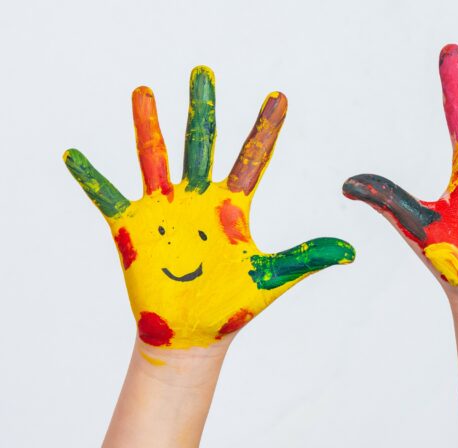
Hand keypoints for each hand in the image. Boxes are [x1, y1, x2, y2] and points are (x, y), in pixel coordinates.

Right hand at [65, 66, 354, 348]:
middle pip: (201, 143)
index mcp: (233, 207)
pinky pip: (107, 197)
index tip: (279, 97)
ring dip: (148, 125)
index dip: (265, 128)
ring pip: (155, 158)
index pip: (253, 158)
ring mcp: (164, 211)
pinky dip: (91, 177)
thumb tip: (352, 251)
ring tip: (144, 91)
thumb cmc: (233, 306)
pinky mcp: (133, 228)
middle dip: (202, 108)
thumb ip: (309, 257)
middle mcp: (198, 199)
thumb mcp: (272, 276)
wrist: (194, 335)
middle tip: (203, 72)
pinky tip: (74, 154)